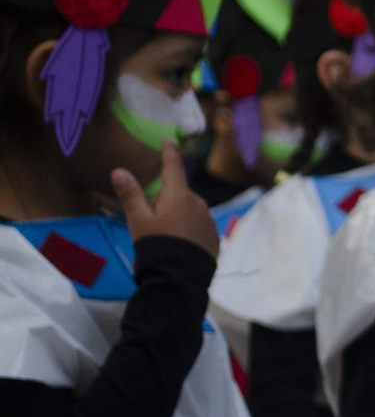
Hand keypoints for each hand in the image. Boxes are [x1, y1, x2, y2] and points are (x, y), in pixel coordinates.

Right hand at [110, 141, 218, 257]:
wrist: (180, 275)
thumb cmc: (156, 244)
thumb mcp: (138, 220)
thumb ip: (130, 195)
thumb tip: (119, 170)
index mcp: (179, 195)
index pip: (173, 167)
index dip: (169, 153)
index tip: (169, 140)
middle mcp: (198, 202)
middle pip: (178, 195)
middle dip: (165, 202)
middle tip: (152, 223)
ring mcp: (209, 219)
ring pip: (188, 211)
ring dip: (177, 217)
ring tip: (164, 238)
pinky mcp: (214, 235)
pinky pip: (197, 226)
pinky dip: (188, 230)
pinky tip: (178, 245)